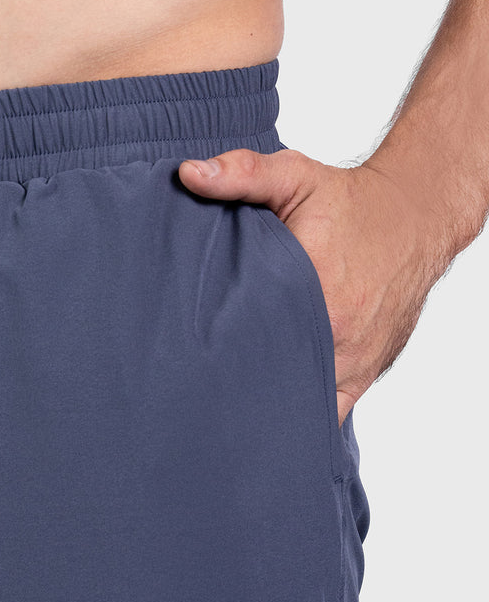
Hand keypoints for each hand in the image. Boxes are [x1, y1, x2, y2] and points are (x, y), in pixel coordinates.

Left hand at [177, 147, 440, 427]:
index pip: (251, 338)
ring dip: (263, 407)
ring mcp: (352, 359)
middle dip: (233, 386)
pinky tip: (265, 426)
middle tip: (192, 394)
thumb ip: (242, 174)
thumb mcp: (296, 176)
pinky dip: (298, 421)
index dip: (216, 356)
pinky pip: (328, 414)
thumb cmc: (350, 201)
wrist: (417, 217)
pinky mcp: (363, 374)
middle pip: (270, 377)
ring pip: (297, 402)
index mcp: (315, 286)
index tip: (182, 364)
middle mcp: (336, 330)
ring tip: (222, 414)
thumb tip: (188, 174)